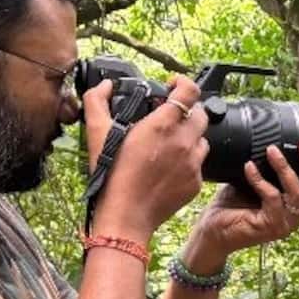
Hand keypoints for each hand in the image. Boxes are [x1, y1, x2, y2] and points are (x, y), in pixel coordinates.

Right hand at [84, 77, 209, 238]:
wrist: (126, 215)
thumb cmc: (112, 175)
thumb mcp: (96, 133)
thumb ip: (97, 100)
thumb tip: (105, 86)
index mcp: (163, 124)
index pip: (190, 90)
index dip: (183, 83)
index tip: (172, 86)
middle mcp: (184, 141)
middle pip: (201, 114)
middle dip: (188, 111)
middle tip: (171, 117)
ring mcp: (193, 163)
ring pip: (203, 139)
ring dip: (190, 136)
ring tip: (170, 144)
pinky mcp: (196, 182)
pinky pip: (199, 164)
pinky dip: (188, 161)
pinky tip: (170, 167)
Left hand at [186, 140, 298, 268]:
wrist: (211, 233)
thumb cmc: (232, 207)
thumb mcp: (256, 184)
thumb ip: (270, 171)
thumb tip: (274, 141)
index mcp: (297, 209)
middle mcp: (295, 218)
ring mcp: (284, 224)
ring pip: (298, 195)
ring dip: (285, 169)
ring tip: (272, 150)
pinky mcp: (269, 226)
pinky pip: (272, 198)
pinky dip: (261, 180)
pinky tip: (249, 168)